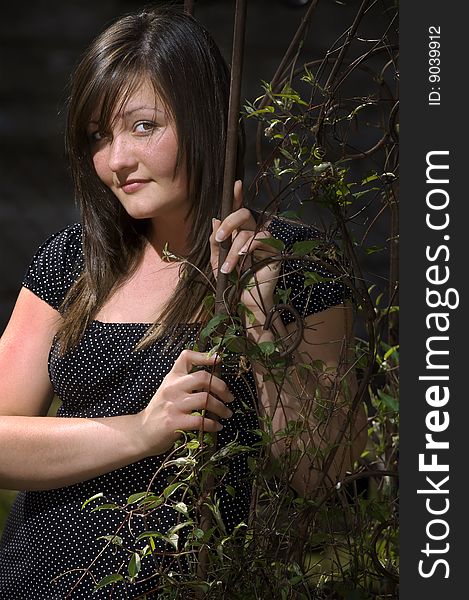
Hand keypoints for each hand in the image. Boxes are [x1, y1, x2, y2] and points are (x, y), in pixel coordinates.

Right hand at [140, 350, 233, 455]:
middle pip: (203, 378)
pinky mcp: (173, 422)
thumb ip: (186, 384)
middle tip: (230, 397)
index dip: (204, 356)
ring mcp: (172, 405)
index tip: (218, 360)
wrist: (141, 433)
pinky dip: (213, 424)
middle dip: (222, 387)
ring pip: (205, 400)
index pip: (186, 357)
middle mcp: (172, 388)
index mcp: (172, 378)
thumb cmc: (160, 411)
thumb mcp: (169, 391)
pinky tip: (217, 427)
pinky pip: (200, 421)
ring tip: (227, 414)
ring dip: (221, 408)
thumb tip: (215, 381)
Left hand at [209, 180, 280, 314]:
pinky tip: (241, 260)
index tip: (235, 185)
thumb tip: (215, 220)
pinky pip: (261, 239)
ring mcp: (265, 241)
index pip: (238, 212)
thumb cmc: (232, 281)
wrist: (244, 301)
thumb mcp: (217, 261)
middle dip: (230, 222)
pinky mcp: (274, 250)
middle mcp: (253, 233)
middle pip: (245, 214)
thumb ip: (215, 241)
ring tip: (228, 268)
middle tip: (220, 238)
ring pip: (249, 231)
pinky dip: (248, 248)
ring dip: (234, 249)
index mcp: (239, 233)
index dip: (237, 197)